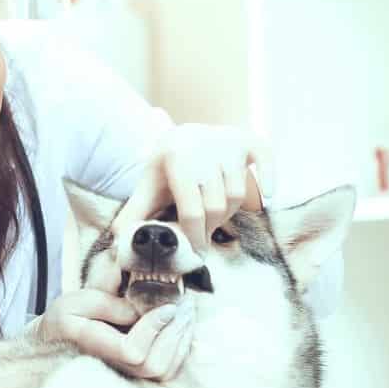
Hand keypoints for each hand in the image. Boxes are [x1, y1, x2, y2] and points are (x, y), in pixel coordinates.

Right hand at [34, 288, 194, 380]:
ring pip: (165, 370)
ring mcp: (125, 376)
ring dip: (181, 338)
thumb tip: (139, 309)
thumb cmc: (67, 319)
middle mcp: (110, 367)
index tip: (167, 306)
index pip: (132, 352)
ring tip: (186, 312)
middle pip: (154, 366)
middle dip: (174, 332)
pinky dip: (180, 348)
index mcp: (91, 345)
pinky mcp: (137, 377)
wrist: (59, 341)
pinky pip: (168, 371)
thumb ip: (106, 302)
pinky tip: (180, 327)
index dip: (153, 329)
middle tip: (184, 305)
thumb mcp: (78, 301)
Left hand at [114, 124, 272, 252]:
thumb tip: (120, 240)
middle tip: (203, 235)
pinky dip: (268, 180)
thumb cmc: (166, 168)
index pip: (191, 210)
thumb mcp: (148, 186)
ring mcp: (229, 142)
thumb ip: (135, 212)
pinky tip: (266, 198)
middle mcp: (204, 147)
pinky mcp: (249, 140)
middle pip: (216, 206)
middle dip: (210, 227)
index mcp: (176, 158)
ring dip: (229, 212)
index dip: (194, 236)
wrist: (182, 135)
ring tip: (215, 216)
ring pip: (237, 194)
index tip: (197, 252)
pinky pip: (265, 162)